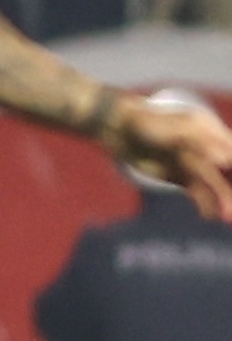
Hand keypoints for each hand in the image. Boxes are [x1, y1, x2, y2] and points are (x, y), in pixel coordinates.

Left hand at [104, 92, 231, 219]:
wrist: (120, 130)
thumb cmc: (148, 123)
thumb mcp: (176, 130)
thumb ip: (201, 143)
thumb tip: (224, 160)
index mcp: (211, 131)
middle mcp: (207, 148)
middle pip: (226, 171)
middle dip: (231, 189)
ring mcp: (193, 163)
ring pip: (213, 184)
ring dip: (222, 200)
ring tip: (226, 217)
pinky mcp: (180, 176)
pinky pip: (197, 192)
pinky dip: (203, 203)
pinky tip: (208, 215)